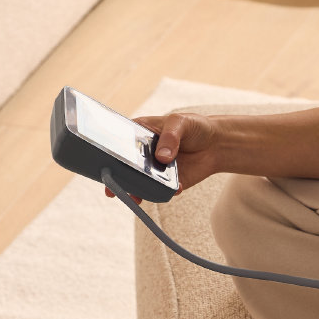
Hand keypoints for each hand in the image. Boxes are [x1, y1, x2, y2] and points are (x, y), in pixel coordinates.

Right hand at [103, 112, 218, 204]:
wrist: (217, 144)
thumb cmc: (194, 127)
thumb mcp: (181, 122)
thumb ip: (170, 136)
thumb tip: (162, 157)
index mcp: (139, 134)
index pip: (117, 143)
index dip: (107, 153)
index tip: (102, 161)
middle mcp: (141, 155)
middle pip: (122, 167)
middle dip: (116, 178)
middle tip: (112, 187)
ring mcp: (152, 171)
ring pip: (137, 183)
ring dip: (135, 191)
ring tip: (136, 196)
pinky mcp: (166, 183)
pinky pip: (159, 192)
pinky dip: (163, 193)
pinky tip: (175, 189)